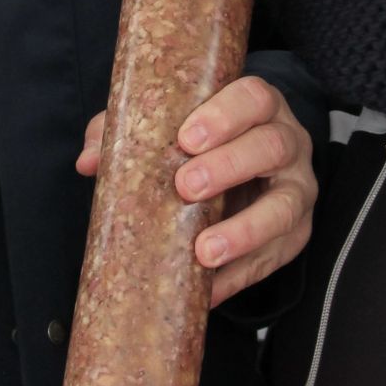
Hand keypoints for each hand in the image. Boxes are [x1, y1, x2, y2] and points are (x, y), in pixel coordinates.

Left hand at [76, 77, 316, 306]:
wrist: (244, 174)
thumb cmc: (201, 145)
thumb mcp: (169, 129)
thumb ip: (130, 134)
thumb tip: (89, 161)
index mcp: (258, 107)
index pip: (254, 97)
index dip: (225, 115)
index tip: (187, 138)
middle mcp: (288, 142)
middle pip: (271, 146)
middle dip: (229, 167)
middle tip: (185, 188)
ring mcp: (297, 188)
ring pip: (285, 206)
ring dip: (245, 230)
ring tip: (205, 251)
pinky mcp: (297, 233)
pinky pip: (277, 257)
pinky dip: (241, 275)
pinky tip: (209, 288)